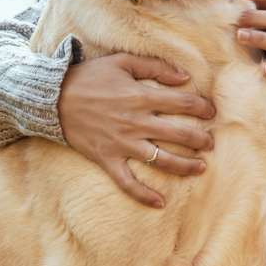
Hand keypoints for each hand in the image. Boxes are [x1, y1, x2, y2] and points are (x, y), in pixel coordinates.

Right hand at [57, 52, 216, 208]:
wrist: (53, 98)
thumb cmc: (90, 77)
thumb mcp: (122, 61)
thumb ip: (155, 67)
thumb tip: (184, 77)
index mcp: (141, 97)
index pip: (182, 103)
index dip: (201, 107)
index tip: (211, 112)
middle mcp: (136, 123)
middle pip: (178, 134)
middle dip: (200, 139)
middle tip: (211, 143)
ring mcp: (122, 144)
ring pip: (161, 160)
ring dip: (184, 165)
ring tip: (200, 168)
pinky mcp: (107, 159)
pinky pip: (127, 182)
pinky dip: (143, 195)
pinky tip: (160, 203)